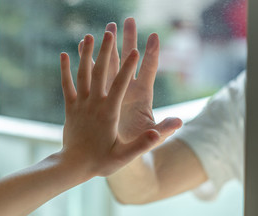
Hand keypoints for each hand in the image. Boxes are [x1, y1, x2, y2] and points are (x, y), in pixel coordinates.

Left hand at [60, 32, 159, 176]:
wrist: (73, 166)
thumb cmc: (100, 162)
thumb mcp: (124, 156)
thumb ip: (142, 144)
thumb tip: (159, 133)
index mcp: (108, 113)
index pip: (120, 85)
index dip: (129, 67)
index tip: (136, 50)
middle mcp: (93, 104)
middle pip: (100, 73)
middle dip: (107, 51)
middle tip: (110, 31)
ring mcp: (80, 104)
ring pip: (83, 75)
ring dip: (86, 54)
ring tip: (89, 36)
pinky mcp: (70, 107)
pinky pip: (67, 85)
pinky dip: (65, 70)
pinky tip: (64, 54)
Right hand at [78, 18, 181, 147]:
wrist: (115, 152)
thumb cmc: (135, 145)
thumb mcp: (149, 138)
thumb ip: (162, 131)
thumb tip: (179, 122)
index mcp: (142, 95)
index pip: (149, 69)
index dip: (151, 53)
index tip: (154, 36)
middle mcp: (127, 88)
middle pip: (128, 59)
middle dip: (128, 40)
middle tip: (127, 21)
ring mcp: (111, 90)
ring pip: (108, 63)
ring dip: (106, 46)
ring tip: (104, 29)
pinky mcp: (97, 95)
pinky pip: (90, 75)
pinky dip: (85, 61)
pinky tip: (79, 49)